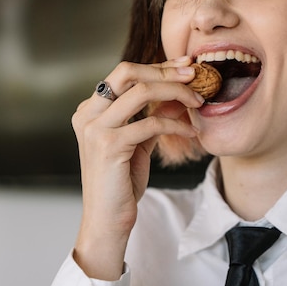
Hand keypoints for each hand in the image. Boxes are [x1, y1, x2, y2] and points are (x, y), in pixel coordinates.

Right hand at [71, 56, 204, 279]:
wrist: (107, 220)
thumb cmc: (120, 182)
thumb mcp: (137, 142)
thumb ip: (151, 116)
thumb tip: (176, 93)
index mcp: (90, 109)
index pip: (125, 74)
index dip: (158, 67)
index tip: (185, 65)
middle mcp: (88, 114)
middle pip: (127, 72)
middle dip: (165, 70)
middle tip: (194, 75)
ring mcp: (95, 128)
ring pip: (140, 92)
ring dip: (176, 92)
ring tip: (198, 101)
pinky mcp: (109, 145)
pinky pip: (150, 123)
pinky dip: (176, 125)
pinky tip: (191, 132)